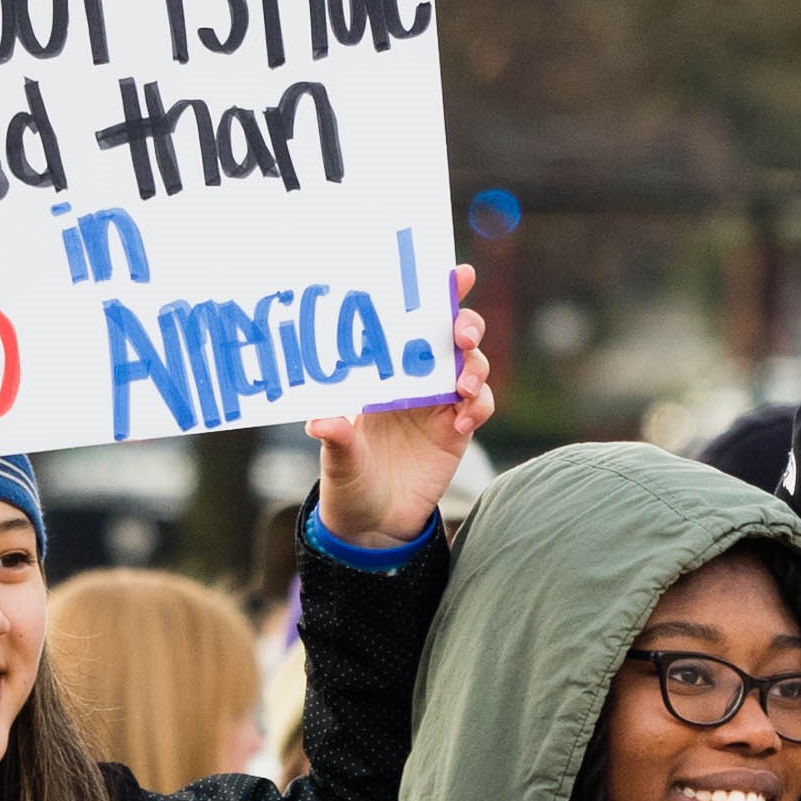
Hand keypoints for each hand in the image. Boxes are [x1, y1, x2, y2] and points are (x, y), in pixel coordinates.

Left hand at [307, 259, 493, 550]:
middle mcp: (416, 381)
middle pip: (453, 337)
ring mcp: (439, 405)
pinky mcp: (456, 432)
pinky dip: (477, 407)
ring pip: (473, 368)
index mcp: (384, 372)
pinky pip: (479, 407)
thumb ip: (336, 439)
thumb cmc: (347, 482)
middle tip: (461, 337)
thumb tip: (321, 420)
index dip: (438, 296)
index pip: (412, 323)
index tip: (455, 275)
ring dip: (474, 368)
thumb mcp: (336, 460)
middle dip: (465, 326)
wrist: (371, 525)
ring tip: (460, 386)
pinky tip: (461, 421)